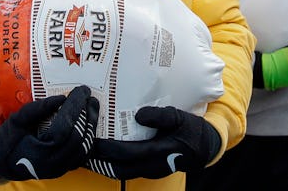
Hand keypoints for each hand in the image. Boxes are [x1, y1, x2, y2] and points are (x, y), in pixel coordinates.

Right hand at [0, 85, 98, 180]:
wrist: (0, 162)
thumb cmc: (6, 141)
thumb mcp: (16, 121)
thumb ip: (37, 109)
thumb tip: (61, 98)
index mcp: (38, 154)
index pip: (64, 128)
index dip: (74, 108)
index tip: (81, 91)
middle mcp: (52, 165)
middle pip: (78, 138)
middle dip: (86, 114)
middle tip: (88, 96)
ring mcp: (60, 169)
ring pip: (85, 147)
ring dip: (91, 124)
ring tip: (92, 105)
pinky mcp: (65, 168)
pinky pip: (83, 153)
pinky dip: (88, 136)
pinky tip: (89, 121)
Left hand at [86, 107, 219, 179]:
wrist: (205, 148)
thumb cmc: (192, 130)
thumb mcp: (179, 118)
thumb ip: (160, 116)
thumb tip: (138, 115)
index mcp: (158, 152)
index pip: (127, 153)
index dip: (108, 148)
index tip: (93, 137)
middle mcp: (151, 166)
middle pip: (117, 169)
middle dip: (98, 160)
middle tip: (83, 148)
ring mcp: (150, 171)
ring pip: (120, 173)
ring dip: (103, 165)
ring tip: (89, 153)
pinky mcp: (149, 170)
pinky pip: (126, 171)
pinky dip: (113, 164)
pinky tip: (106, 155)